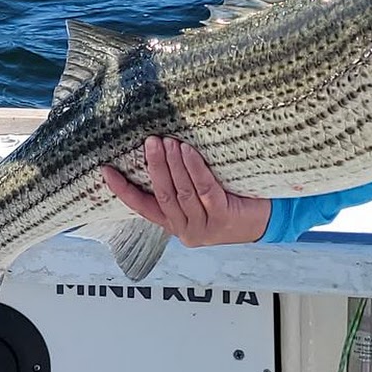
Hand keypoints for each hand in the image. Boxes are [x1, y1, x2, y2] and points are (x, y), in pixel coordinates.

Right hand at [101, 137, 271, 246]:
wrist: (265, 220)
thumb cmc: (229, 202)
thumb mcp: (198, 198)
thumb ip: (179, 185)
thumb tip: (159, 148)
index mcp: (174, 224)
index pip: (142, 207)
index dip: (123, 190)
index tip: (106, 170)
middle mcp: (185, 229)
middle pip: (162, 195)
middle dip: (153, 167)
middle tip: (148, 142)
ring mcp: (203, 227)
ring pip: (181, 192)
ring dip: (172, 165)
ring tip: (167, 141)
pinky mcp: (222, 218)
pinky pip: (204, 190)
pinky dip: (194, 169)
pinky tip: (188, 151)